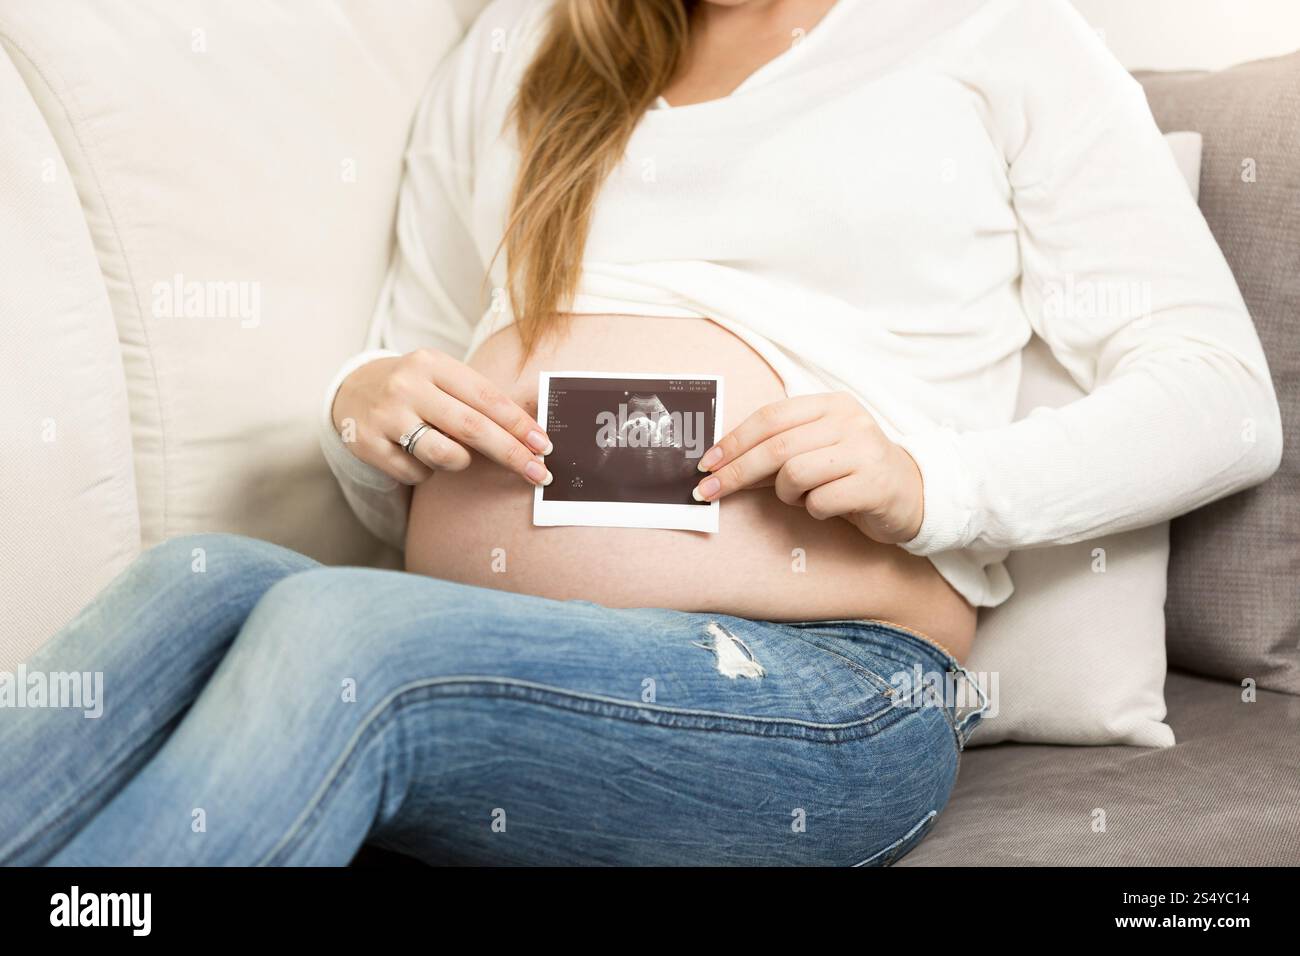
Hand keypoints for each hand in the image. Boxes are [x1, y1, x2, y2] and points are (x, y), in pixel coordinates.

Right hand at [331, 348, 552, 486]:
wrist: (351, 391)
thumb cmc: (414, 388)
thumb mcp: (442, 377)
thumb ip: (478, 399)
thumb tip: (530, 433)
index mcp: (432, 363)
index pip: (486, 397)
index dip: (519, 424)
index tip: (544, 445)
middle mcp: (408, 386)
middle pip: (473, 428)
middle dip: (511, 454)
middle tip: (538, 473)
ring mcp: (386, 416)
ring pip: (446, 455)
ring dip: (461, 462)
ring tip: (453, 452)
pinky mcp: (368, 445)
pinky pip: (416, 473)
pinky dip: (426, 471)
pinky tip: (416, 454)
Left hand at [692, 393, 924, 544]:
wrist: (913, 493)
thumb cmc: (853, 472)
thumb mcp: (815, 452)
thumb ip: (775, 454)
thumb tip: (721, 465)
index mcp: (830, 405)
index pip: (770, 417)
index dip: (734, 440)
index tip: (707, 463)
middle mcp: (849, 421)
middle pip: (776, 447)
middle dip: (737, 472)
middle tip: (709, 492)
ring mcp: (864, 450)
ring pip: (794, 474)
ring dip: (786, 494)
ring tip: (802, 497)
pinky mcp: (874, 484)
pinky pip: (820, 501)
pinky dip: (813, 510)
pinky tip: (827, 507)